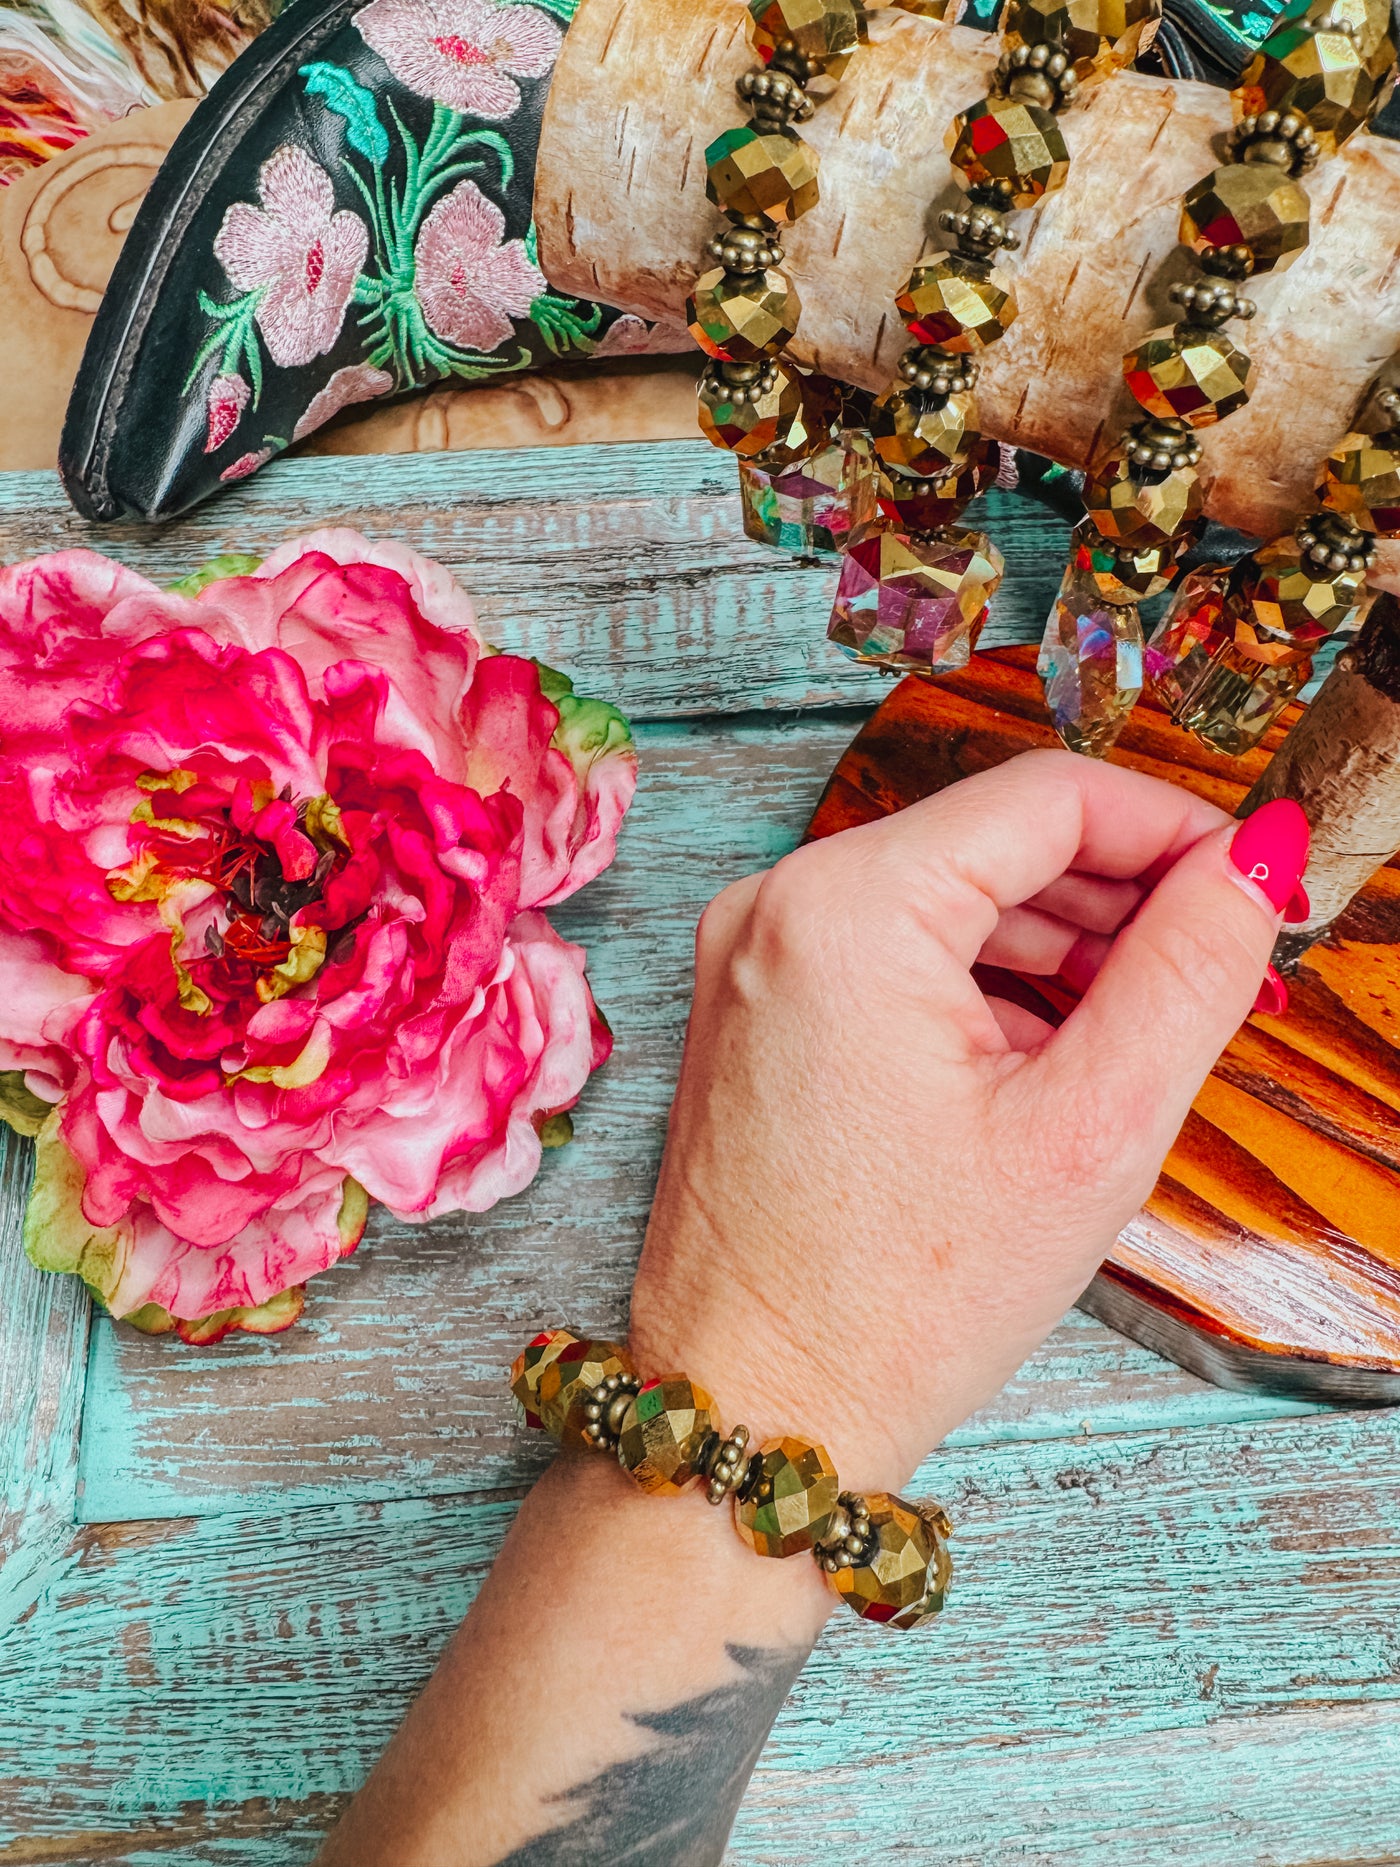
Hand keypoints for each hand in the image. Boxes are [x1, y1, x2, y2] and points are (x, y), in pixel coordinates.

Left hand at [629, 750, 1304, 1494]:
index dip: (1175, 827)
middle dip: (1121, 898)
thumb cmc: (901, 1299)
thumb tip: (1253, 863)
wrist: (756, 1408)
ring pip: (948, 899)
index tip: (1256, 881)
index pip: (1049, 797)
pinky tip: (1050, 1060)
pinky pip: (892, 953)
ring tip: (1144, 1033)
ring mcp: (750, 957)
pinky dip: (983, 986)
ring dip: (1060, 947)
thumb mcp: (1090, 1130)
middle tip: (1223, 969)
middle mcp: (775, 904)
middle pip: (994, 844)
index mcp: (844, 907)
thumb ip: (1189, 970)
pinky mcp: (751, 1008)